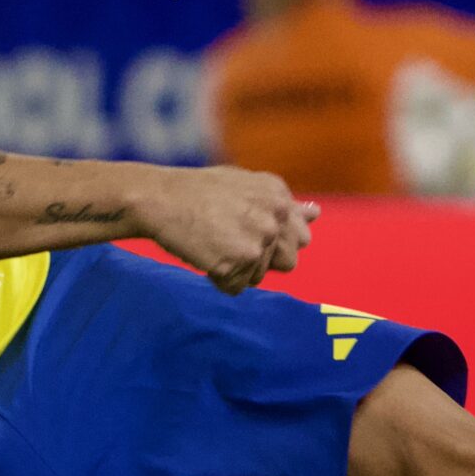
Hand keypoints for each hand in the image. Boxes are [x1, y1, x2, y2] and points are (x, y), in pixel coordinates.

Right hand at [134, 165, 317, 293]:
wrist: (158, 198)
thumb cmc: (197, 192)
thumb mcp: (246, 187)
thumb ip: (282, 204)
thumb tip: (316, 214)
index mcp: (279, 196)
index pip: (299, 239)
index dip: (270, 241)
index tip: (244, 229)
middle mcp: (275, 216)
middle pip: (287, 262)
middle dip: (261, 260)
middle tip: (227, 239)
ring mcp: (258, 240)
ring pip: (259, 277)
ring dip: (237, 270)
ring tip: (212, 243)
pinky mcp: (238, 261)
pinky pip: (235, 288)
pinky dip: (219, 280)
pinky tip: (204, 255)